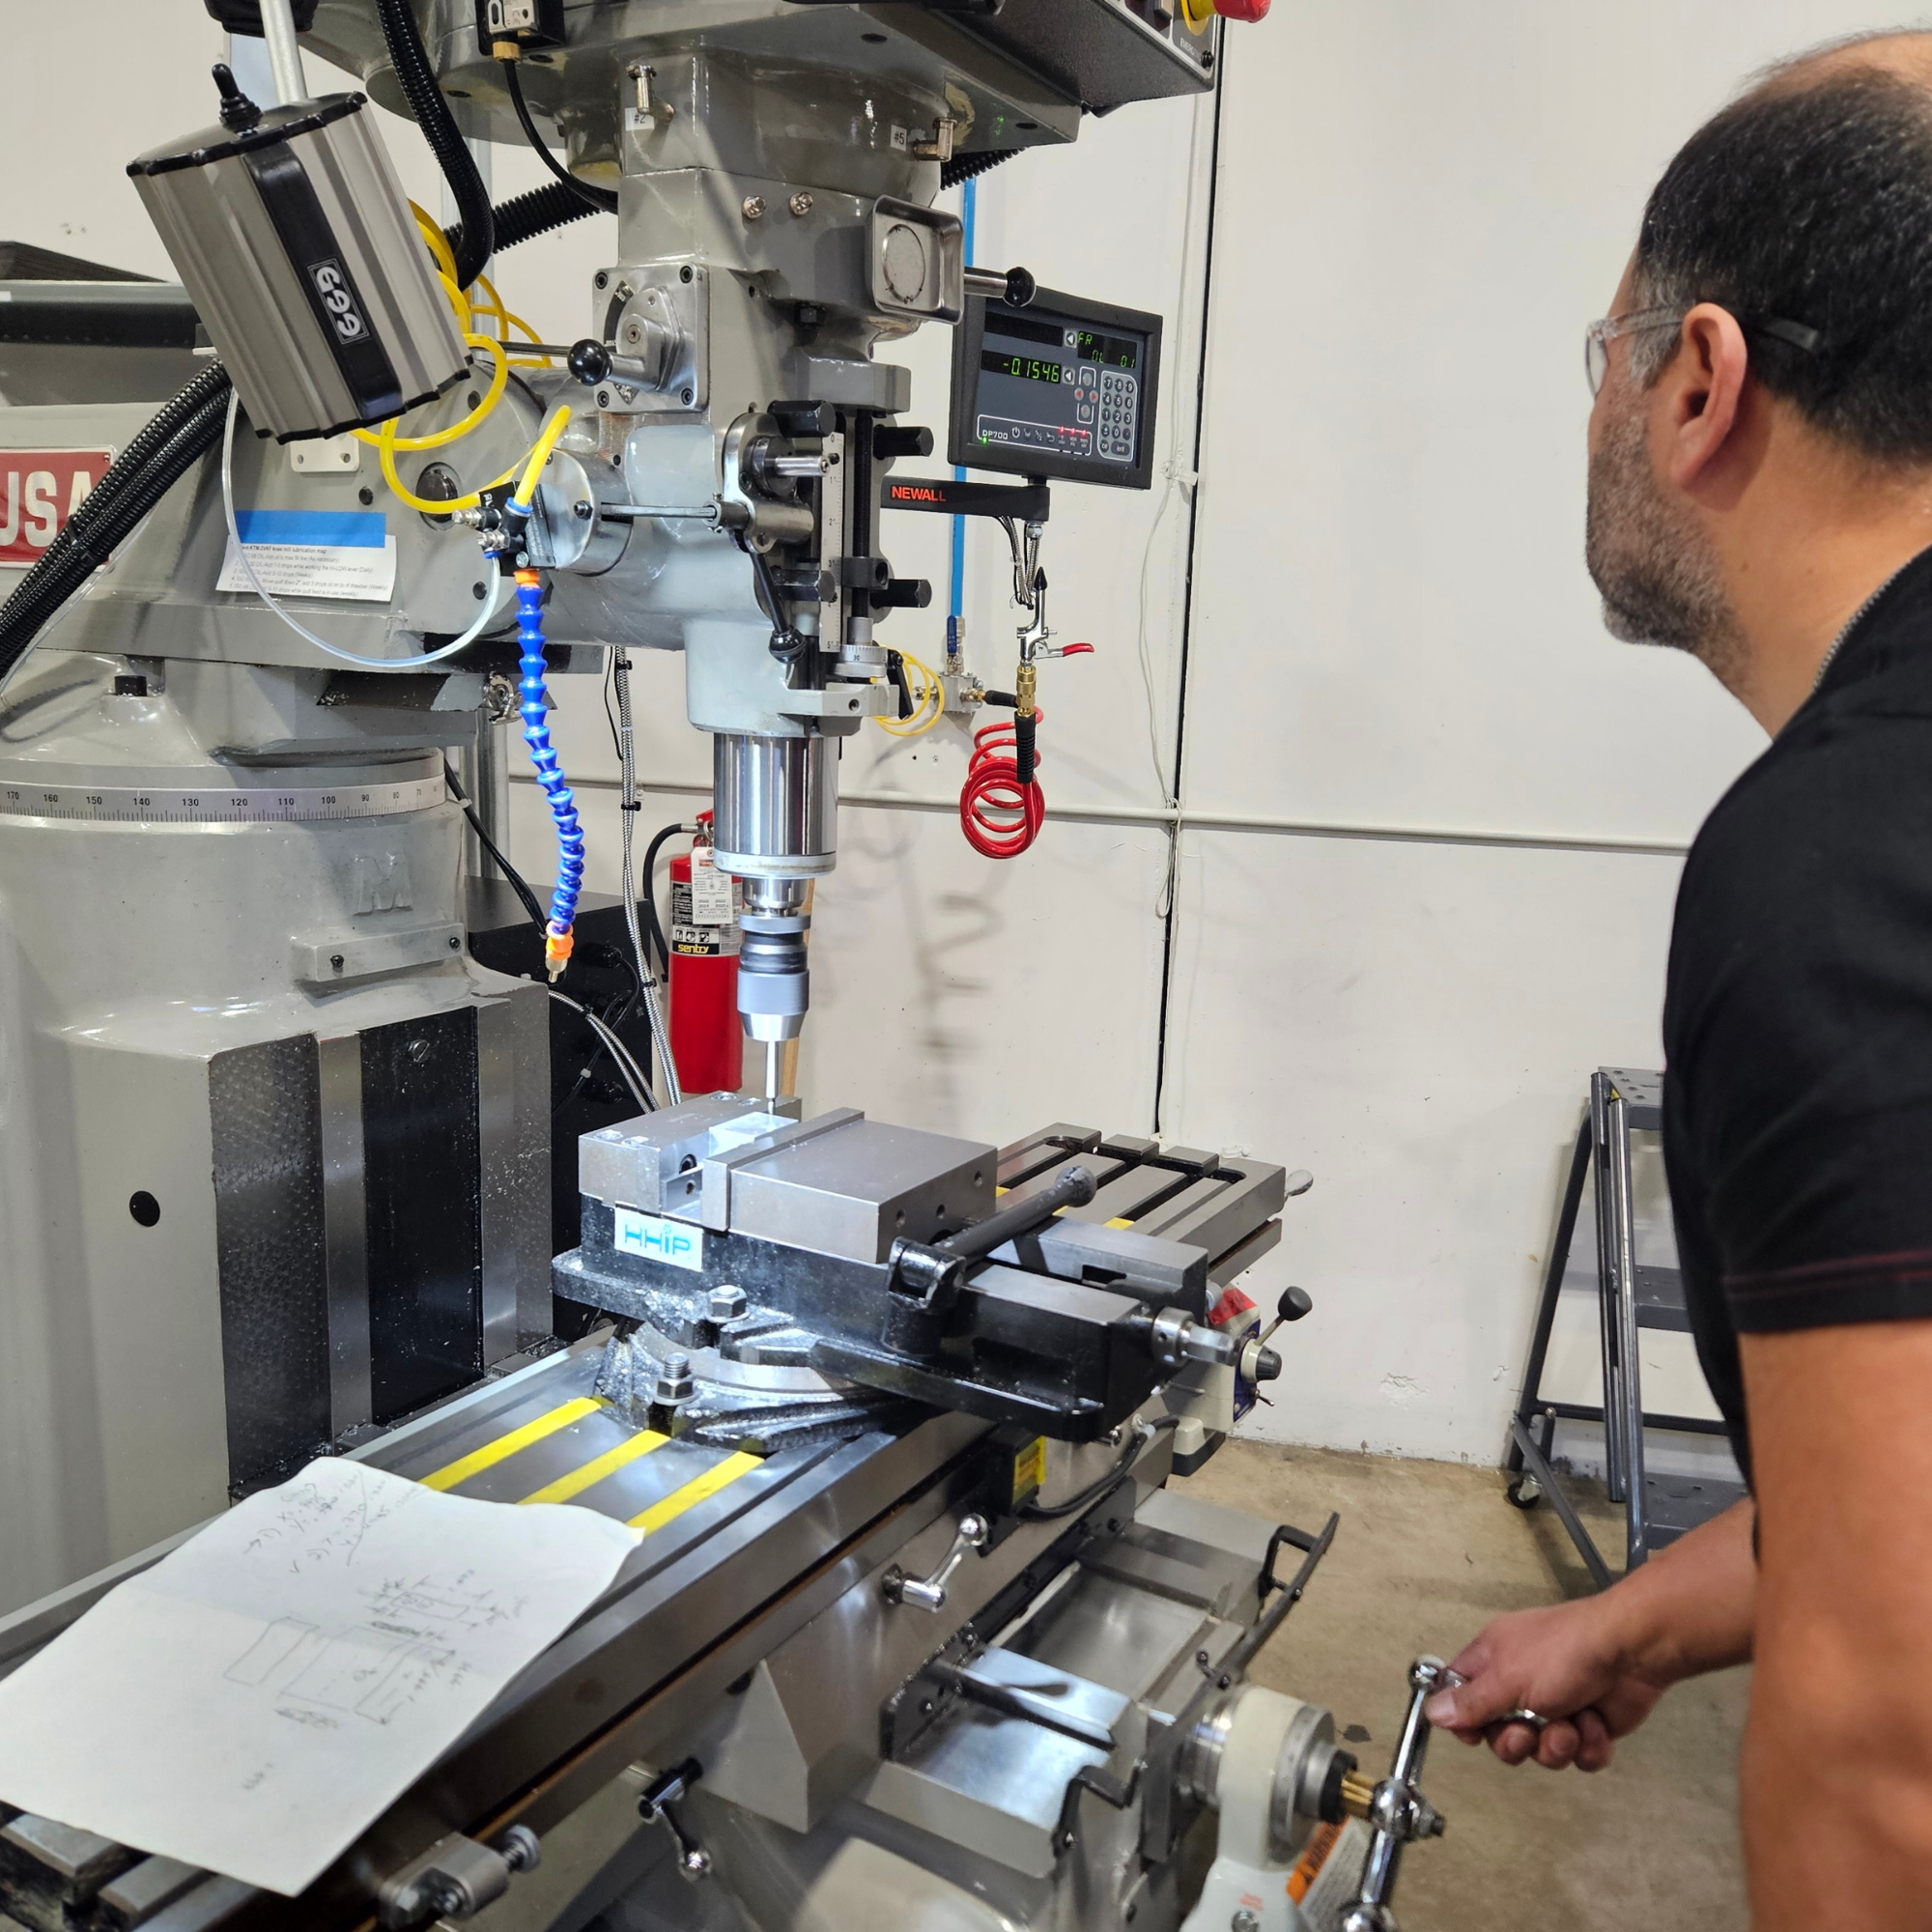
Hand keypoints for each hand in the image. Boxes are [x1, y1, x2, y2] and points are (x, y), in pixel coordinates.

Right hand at [1422, 1596, 1669, 1772]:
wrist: (1631, 1653)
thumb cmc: (1563, 1653)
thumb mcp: (1508, 1678)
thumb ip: (1470, 1702)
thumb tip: (1431, 1713)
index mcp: (1493, 1661)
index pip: (1460, 1696)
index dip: (1464, 1721)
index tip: (1473, 1734)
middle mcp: (1520, 1685)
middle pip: (1499, 1735)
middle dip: (1516, 1742)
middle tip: (1529, 1731)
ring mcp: (1556, 1706)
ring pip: (1539, 1751)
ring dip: (1557, 1745)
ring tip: (1572, 1725)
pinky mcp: (1587, 1726)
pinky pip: (1576, 1756)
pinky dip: (1588, 1747)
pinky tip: (1595, 1725)